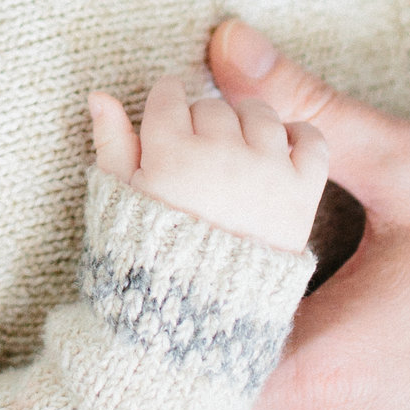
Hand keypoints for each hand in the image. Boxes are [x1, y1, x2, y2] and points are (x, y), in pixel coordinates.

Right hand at [91, 74, 327, 251]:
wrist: (200, 314)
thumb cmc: (148, 256)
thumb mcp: (118, 199)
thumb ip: (111, 142)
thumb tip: (99, 96)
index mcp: (170, 153)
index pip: (169, 96)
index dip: (164, 107)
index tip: (166, 122)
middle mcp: (221, 155)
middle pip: (212, 106)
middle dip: (201, 122)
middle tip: (195, 153)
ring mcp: (266, 172)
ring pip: (261, 114)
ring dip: (246, 125)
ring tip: (234, 153)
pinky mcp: (302, 193)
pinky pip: (310, 140)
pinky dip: (298, 138)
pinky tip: (278, 152)